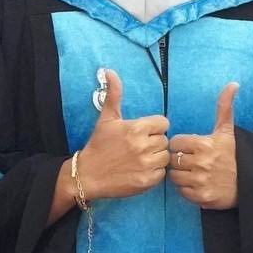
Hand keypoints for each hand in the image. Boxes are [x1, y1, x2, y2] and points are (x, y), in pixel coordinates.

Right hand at [76, 69, 169, 200]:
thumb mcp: (106, 118)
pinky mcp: (146, 181)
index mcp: (136, 128)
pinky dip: (154, 172)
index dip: (154, 127)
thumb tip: (109, 71)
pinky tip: (140, 170)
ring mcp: (146, 165)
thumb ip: (113, 94)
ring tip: (141, 159)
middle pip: (164, 140)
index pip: (163, 123)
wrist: (87, 175)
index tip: (143, 133)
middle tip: (139, 147)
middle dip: (154, 142)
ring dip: (156, 157)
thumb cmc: (98, 145)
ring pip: (165, 156)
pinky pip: (162, 173)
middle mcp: (143, 146)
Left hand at [170, 82, 239, 209]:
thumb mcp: (227, 131)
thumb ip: (224, 107)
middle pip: (173, 160)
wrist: (247, 185)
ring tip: (192, 172)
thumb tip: (233, 83)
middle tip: (190, 161)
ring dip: (180, 175)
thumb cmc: (233, 155)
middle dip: (179, 160)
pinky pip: (181, 191)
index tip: (190, 148)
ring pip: (174, 176)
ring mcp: (200, 181)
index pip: (175, 143)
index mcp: (204, 144)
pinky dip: (186, 189)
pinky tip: (196, 184)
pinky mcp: (200, 197)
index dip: (181, 145)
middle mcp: (201, 163)